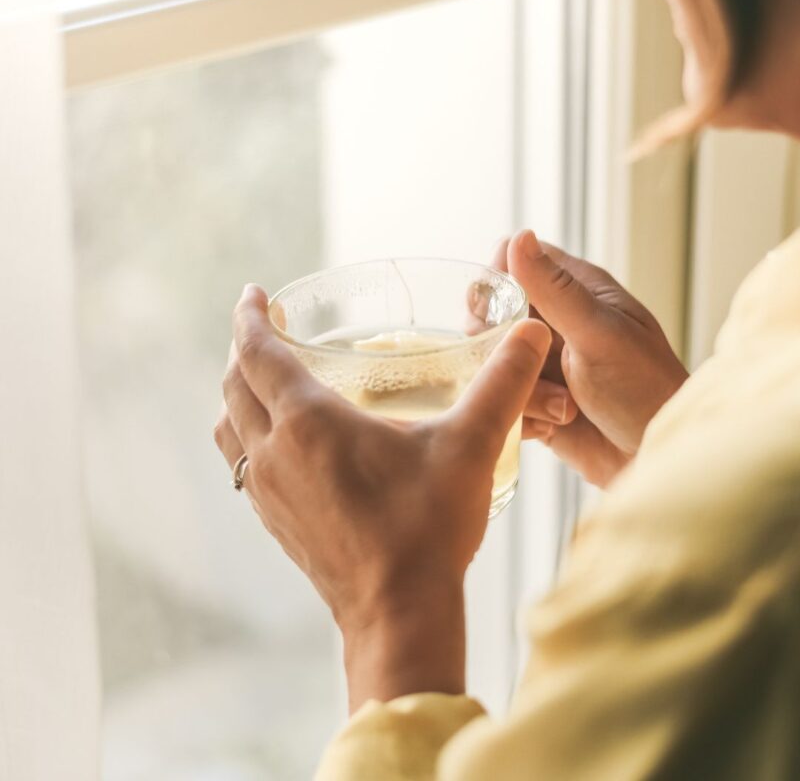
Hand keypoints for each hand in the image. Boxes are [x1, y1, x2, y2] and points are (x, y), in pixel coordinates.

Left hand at [214, 284, 551, 709]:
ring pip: (229, 428)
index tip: (252, 292)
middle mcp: (275, 452)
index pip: (256, 353)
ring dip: (237, 394)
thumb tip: (533, 334)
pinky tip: (279, 443)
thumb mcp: (470, 446)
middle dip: (242, 349)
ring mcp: (269, 492)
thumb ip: (502, 384)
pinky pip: (241, 464)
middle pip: (234, 385)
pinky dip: (245, 436)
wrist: (399, 615)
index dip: (248, 317)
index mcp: (308, 422)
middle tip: (260, 328)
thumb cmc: (428, 528)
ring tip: (260, 379)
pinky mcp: (276, 523)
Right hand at [496, 230, 688, 487]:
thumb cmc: (645, 391)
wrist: (659, 461)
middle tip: (529, 365)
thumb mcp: (600, 334)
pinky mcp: (534, 402)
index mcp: (576, 291)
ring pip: (492, 360)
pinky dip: (520, 416)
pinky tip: (553, 427)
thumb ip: (555, 289)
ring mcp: (543, 363)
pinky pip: (500, 399)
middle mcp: (555, 323)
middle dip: (500, 343)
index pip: (513, 261)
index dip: (498, 282)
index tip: (502, 311)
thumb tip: (519, 237)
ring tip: (562, 406)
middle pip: (491, 312)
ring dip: (520, 387)